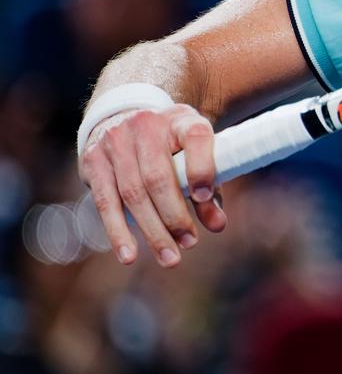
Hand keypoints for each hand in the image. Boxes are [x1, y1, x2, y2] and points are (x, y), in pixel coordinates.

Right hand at [80, 105, 226, 266]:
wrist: (122, 116)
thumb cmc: (170, 143)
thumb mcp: (194, 154)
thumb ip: (208, 188)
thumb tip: (217, 225)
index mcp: (181, 119)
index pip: (196, 137)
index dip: (202, 169)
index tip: (205, 197)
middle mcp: (146, 125)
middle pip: (158, 177)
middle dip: (175, 216)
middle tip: (189, 243)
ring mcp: (115, 141)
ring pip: (133, 194)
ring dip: (152, 230)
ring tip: (170, 256)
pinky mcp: (92, 161)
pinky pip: (105, 202)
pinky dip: (118, 231)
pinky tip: (129, 255)